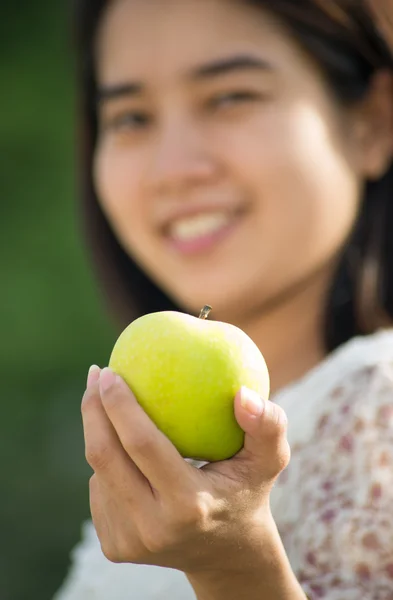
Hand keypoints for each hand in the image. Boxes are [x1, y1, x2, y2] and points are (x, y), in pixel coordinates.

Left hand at [82, 365, 289, 576]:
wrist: (227, 555)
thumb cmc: (248, 493)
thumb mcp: (270, 461)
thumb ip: (267, 426)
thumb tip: (243, 394)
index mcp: (188, 505)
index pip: (142, 444)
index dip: (119, 404)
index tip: (110, 370)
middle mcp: (152, 528)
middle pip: (104, 457)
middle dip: (93, 409)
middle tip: (98, 374)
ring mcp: (129, 542)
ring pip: (98, 472)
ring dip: (100, 433)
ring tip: (107, 401)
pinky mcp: (115, 548)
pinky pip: (99, 491)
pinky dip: (107, 462)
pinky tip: (120, 445)